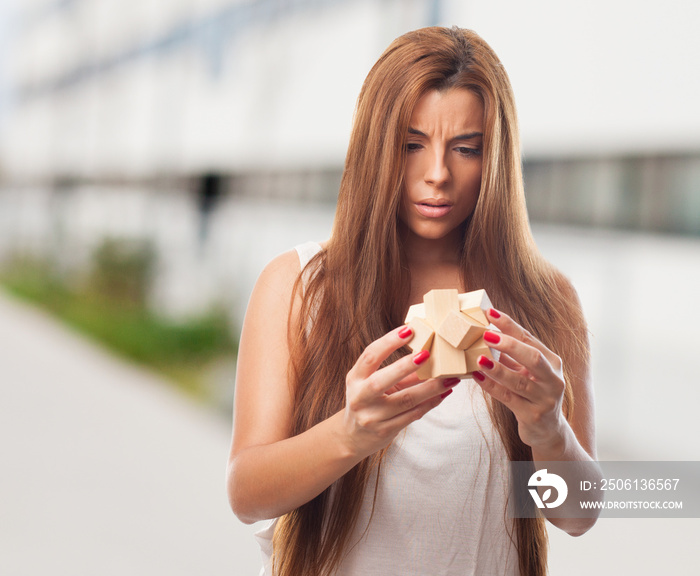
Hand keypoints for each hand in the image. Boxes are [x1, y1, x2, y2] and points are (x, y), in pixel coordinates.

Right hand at [342, 326, 458, 459]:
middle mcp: (360, 398)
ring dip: (431, 388)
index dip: (389, 342)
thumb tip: (426, 355)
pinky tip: (443, 393)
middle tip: (427, 353)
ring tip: (450, 377)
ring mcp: (372, 417)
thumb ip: (395, 371)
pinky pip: (413, 415)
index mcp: (355, 378)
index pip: (370, 356)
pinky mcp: (385, 431)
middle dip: (406, 366)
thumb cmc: (366, 401)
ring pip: (406, 400)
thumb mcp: (372, 383)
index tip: (409, 329)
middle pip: (382, 381)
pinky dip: (431, 403)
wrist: (353, 437)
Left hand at [472, 308, 566, 453]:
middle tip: (486, 335)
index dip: (509, 325)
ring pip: (519, 381)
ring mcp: (545, 399)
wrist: (548, 431)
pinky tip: (477, 377)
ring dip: (497, 368)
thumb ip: (511, 355)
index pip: (530, 339)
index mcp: (552, 362)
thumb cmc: (533, 394)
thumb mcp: (526, 372)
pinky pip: (508, 398)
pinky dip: (492, 387)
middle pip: (533, 357)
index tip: (490, 313)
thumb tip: (485, 331)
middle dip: (509, 344)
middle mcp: (553, 379)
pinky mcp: (533, 415)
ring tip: (478, 358)